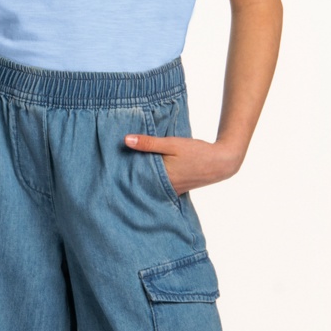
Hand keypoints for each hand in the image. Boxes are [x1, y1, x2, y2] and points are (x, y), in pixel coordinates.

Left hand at [123, 133, 242, 194]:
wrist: (221, 162)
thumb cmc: (196, 152)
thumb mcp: (172, 144)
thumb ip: (149, 143)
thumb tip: (126, 140)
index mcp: (161, 178)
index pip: (135, 177)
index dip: (122, 173)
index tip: (108, 169)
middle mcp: (165, 188)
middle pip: (141, 183)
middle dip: (128, 178)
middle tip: (111, 172)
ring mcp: (172, 190)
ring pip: (150, 186)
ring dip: (140, 179)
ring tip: (123, 173)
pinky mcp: (177, 188)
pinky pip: (159, 186)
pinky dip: (152, 181)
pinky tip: (145, 175)